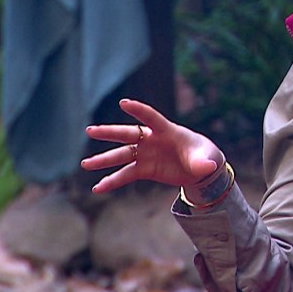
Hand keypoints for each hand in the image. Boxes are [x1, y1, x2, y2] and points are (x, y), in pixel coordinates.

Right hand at [80, 98, 224, 193]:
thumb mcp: (206, 158)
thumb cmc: (203, 155)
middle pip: (128, 134)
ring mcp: (146, 154)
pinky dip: (112, 181)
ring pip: (122, 155)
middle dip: (109, 132)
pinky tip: (98, 188)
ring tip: (85, 164)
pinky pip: (125, 175)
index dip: (138, 110)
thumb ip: (203, 162)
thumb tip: (206, 168)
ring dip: (104, 159)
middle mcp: (152, 140)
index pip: (151, 117)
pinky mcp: (145, 169)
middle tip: (90, 131)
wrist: (200, 169)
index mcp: (168, 130)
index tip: (123, 103)